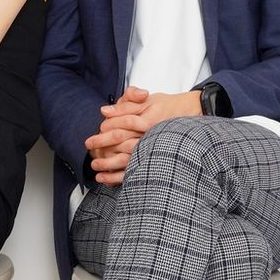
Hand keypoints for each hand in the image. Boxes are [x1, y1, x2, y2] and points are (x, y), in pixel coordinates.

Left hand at [84, 86, 202, 184]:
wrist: (191, 117)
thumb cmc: (167, 107)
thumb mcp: (148, 100)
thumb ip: (126, 104)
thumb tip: (104, 110)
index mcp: (147, 121)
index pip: (122, 122)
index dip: (107, 126)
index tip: (98, 128)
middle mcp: (149, 136)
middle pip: (120, 140)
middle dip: (102, 144)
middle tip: (88, 145)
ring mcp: (152, 151)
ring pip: (125, 159)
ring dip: (106, 163)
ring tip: (94, 165)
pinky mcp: (153, 162)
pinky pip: (133, 172)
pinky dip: (116, 178)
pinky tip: (104, 178)